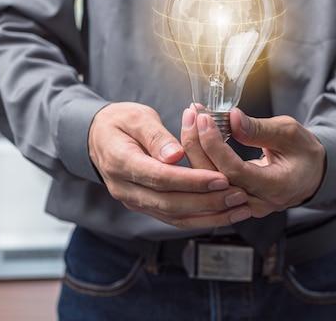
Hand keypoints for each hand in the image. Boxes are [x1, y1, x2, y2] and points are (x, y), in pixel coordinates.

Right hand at [87, 102, 251, 227]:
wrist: (98, 137)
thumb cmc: (119, 121)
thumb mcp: (136, 117)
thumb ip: (156, 136)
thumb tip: (175, 156)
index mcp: (121, 162)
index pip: (161, 177)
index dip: (193, 181)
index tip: (221, 178)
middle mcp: (125, 188)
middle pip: (169, 203)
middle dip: (207, 201)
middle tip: (237, 195)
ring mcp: (133, 200)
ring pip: (173, 216)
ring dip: (208, 215)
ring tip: (238, 208)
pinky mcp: (144, 205)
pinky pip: (172, 217)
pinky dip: (199, 218)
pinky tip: (222, 214)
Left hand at [181, 107, 324, 217]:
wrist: (311, 174)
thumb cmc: (304, 152)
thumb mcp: (289, 133)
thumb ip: (259, 129)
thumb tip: (232, 118)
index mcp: (277, 187)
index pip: (236, 171)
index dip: (216, 146)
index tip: (205, 120)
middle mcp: (258, 202)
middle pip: (216, 180)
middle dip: (198, 145)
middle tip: (191, 116)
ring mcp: (244, 206)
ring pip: (208, 183)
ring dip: (195, 151)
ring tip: (190, 121)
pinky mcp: (234, 201)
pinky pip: (211, 183)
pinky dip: (201, 158)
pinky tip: (196, 137)